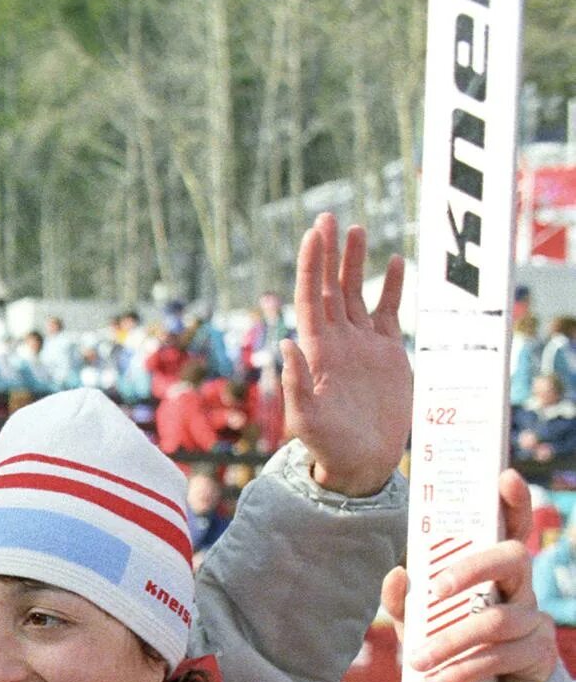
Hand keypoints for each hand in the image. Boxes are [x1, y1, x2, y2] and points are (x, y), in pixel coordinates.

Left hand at [280, 213, 410, 496]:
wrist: (360, 463)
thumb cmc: (328, 447)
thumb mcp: (307, 420)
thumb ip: (297, 385)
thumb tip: (287, 344)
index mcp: (316, 351)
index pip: (311, 297)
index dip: (311, 266)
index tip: (314, 235)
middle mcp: (336, 341)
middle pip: (331, 287)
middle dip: (329, 253)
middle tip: (329, 217)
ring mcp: (361, 345)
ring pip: (356, 293)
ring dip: (355, 263)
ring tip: (357, 230)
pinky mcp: (386, 352)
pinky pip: (388, 311)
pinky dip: (391, 287)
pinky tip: (393, 261)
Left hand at [382, 469, 559, 681]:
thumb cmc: (449, 641)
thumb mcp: (420, 621)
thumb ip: (404, 600)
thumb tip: (397, 573)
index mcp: (495, 570)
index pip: (511, 528)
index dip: (514, 502)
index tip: (505, 477)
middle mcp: (521, 587)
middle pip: (514, 559)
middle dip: (473, 569)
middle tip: (434, 589)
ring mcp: (533, 620)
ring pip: (495, 620)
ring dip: (451, 641)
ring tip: (416, 661)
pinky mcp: (535, 653)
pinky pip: (497, 657)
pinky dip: (460, 671)